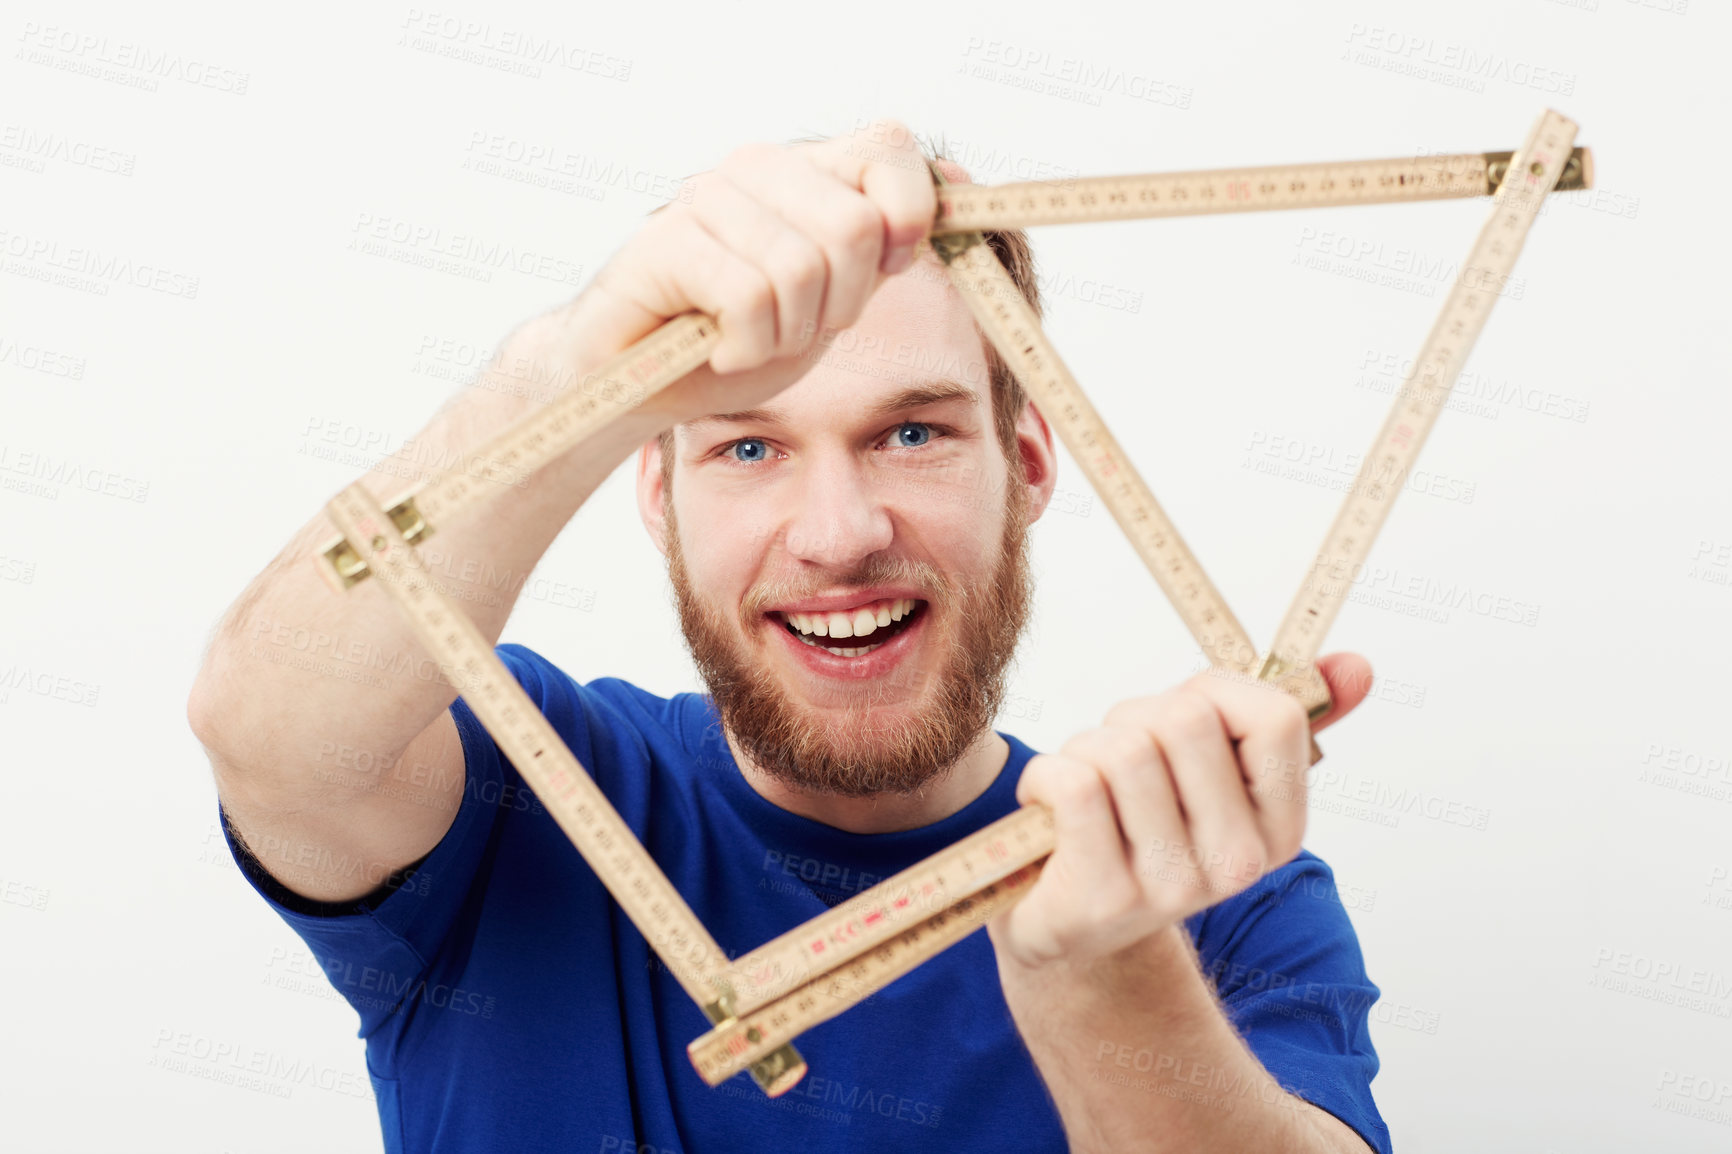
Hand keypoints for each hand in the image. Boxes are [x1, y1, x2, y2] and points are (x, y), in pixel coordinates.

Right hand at [559, 118, 940, 424]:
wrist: (643, 385)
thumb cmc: (740, 339)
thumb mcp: (833, 298)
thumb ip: (888, 246)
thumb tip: (959, 182)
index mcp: (808, 172)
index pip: (890, 146)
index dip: (909, 214)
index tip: (889, 270)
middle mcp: (759, 167)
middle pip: (856, 227)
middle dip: (840, 304)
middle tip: (796, 325)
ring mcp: (708, 197)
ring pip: (801, 270)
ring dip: (786, 333)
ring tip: (751, 339)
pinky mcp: (665, 241)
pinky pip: (748, 298)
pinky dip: (745, 347)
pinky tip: (719, 349)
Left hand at [988, 653, 1373, 970]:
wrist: (1069, 921)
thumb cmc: (1140, 820)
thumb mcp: (1213, 767)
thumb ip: (1284, 715)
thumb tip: (1357, 664)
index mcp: (1281, 827)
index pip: (1274, 715)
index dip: (1211, 696)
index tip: (1183, 725)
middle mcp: (1240, 865)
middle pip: (1184, 720)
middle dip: (1134, 719)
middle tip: (1119, 765)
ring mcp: (1174, 887)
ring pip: (1123, 749)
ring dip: (1085, 751)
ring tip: (1087, 795)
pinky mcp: (1104, 897)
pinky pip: (1074, 784)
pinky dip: (1045, 778)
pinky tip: (1050, 811)